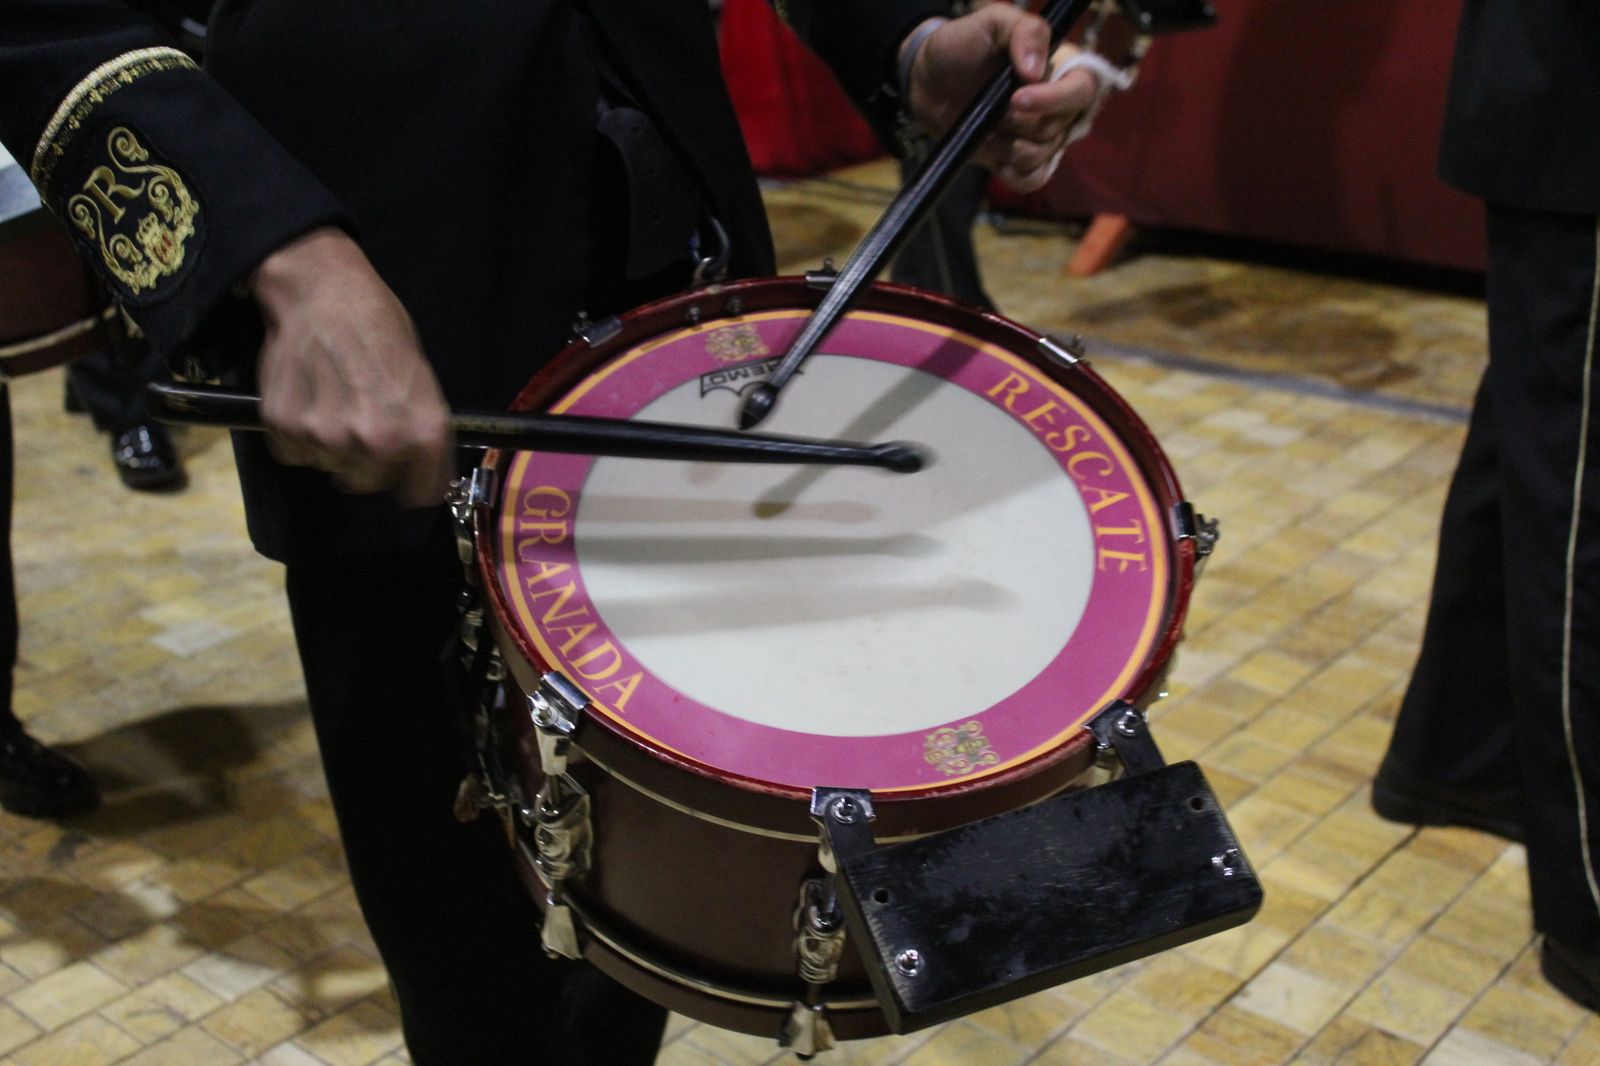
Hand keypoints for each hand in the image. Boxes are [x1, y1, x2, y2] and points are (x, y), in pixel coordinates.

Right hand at [249, 227, 454, 505]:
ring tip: (334, 400)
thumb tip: (421, 467)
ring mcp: (328, 438)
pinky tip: (309, 397)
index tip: (409, 474)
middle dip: (368, 461)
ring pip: (332, 467)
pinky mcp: (286, 428)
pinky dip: (300, 434)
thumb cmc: (380, 328)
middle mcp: (377, 442)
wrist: (323, 293)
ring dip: (332, 445)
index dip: (416, 482)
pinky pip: (296, 453)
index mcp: (422, 431)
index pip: (423, 493)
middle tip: (361, 420)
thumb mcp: (422, 378)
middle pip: (370, 483)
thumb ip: (423, 428)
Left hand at [903, 5, 1099, 191]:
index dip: (1055, 100)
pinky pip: (1029, 180)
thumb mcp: (992, 22)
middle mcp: (1058, 107)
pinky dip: (1008, 171)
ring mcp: (1039, 138)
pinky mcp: (1017, 162)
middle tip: (991, 107)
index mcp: (1061, 70)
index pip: (1083, 90)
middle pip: (1056, 129)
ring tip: (984, 123)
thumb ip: (1024, 31)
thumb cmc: (962, 46)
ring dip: (1005, 144)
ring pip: (1038, 156)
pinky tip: (989, 150)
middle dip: (1017, 122)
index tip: (1017, 99)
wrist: (926, 81)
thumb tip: (1037, 70)